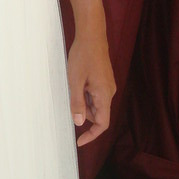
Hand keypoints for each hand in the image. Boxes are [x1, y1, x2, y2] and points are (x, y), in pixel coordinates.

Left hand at [66, 32, 115, 146]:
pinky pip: (95, 95)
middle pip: (99, 114)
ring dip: (83, 103)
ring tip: (72, 87)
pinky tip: (76, 83)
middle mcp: (109, 92)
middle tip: (69, 102)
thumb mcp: (75, 81)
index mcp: (104, 95)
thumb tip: (79, 123)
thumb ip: (77, 103)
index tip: (79, 142)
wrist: (91, 36)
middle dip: (84, 115)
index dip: (91, 135)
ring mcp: (107, 86)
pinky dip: (85, 95)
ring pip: (96, 104)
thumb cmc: (82, 56)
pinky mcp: (104, 80)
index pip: (102, 124)